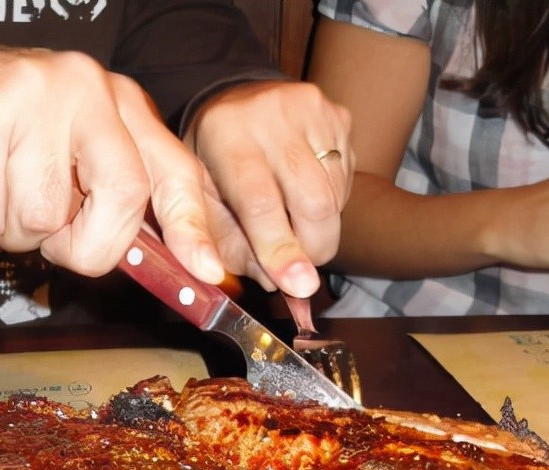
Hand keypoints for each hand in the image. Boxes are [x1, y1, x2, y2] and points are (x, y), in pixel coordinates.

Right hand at [0, 39, 225, 283]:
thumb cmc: (14, 131)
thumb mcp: (79, 150)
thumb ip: (121, 197)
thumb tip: (177, 266)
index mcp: (118, 100)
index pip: (172, 169)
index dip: (192, 225)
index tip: (207, 272)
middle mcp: (82, 89)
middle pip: (119, 200)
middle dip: (87, 243)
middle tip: (54, 234)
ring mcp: (26, 101)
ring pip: (41, 220)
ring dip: (15, 228)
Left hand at [185, 80, 352, 297]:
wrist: (236, 103)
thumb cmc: (214, 164)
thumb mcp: (202, 202)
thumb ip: (230, 245)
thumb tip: (275, 284)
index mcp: (225, 133)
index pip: (260, 202)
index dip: (281, 249)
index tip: (298, 287)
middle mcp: (271, 113)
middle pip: (313, 202)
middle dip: (312, 249)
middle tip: (299, 268)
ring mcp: (312, 110)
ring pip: (335, 197)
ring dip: (320, 228)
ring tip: (292, 221)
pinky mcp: (339, 116)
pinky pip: (346, 181)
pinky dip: (330, 205)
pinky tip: (303, 194)